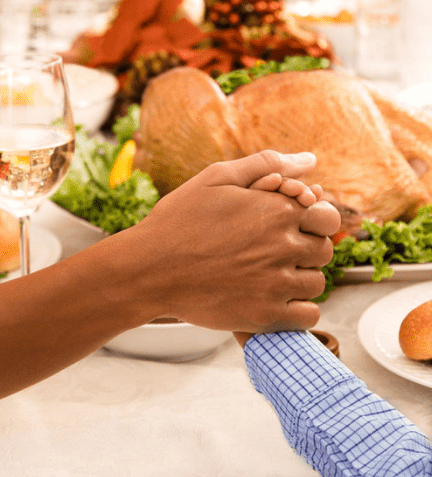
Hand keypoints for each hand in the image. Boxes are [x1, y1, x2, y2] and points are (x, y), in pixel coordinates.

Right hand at [131, 150, 338, 333]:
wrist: (148, 268)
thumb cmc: (179, 220)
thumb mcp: (215, 179)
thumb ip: (267, 164)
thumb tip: (310, 160)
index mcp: (276, 210)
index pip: (327, 217)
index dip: (311, 220)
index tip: (287, 225)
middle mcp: (282, 247)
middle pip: (324, 250)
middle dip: (304, 248)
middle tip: (270, 249)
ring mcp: (275, 284)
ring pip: (316, 283)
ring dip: (298, 278)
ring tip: (264, 272)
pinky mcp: (265, 316)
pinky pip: (307, 315)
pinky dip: (295, 309)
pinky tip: (269, 296)